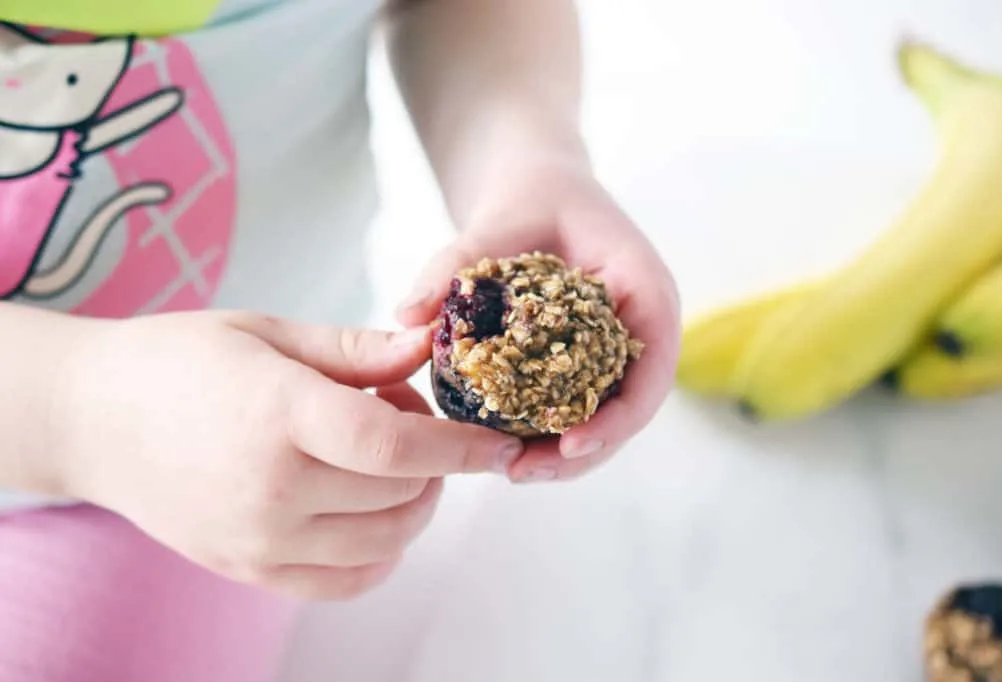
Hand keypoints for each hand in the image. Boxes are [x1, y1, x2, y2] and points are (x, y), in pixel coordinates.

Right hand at [54, 311, 522, 599]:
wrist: (94, 418)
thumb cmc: (180, 361)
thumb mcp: (269, 333)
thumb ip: (356, 350)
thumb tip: (427, 347)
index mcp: (277, 414)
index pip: (394, 445)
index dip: (460, 446)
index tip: (500, 441)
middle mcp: (270, 488)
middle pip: (399, 491)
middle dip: (434, 457)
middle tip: (406, 412)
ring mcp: (258, 539)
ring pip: (384, 541)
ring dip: (414, 501)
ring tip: (384, 455)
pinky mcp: (248, 568)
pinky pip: (345, 581)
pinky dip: (381, 551)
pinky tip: (371, 507)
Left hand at [397, 152, 679, 482]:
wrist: (538, 189)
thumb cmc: (529, 196)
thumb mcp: (494, 221)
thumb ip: (455, 264)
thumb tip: (406, 316)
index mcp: (643, 286)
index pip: (652, 366)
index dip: (619, 416)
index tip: (568, 443)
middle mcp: (641, 325)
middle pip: (629, 407)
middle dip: (582, 451)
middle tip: (521, 473)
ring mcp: (618, 347)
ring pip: (605, 415)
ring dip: (564, 453)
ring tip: (509, 472)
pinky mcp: (589, 359)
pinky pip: (578, 403)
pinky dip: (548, 430)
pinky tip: (506, 448)